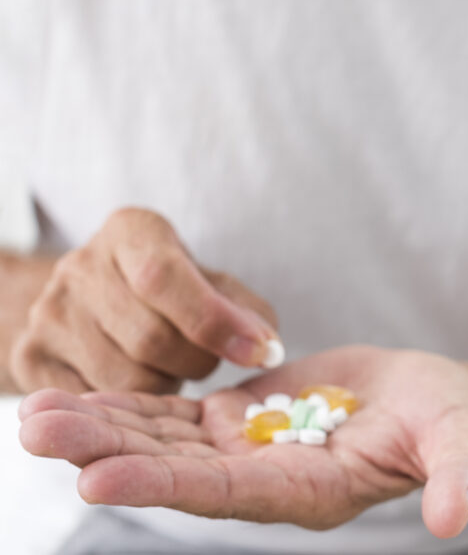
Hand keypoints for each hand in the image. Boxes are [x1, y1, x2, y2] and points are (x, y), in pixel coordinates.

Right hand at [9, 207, 278, 393]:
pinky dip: (132, 406)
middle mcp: (79, 266)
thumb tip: (267, 349)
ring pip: (126, 379)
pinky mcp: (30, 358)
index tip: (259, 351)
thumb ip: (247, 309)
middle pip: (150, 337)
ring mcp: (47, 313)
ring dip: (167, 386)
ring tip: (170, 367)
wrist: (92, 303)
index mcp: (131, 231)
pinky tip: (140, 381)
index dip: (215, 320)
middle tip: (207, 361)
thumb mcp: (212, 283)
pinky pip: (98, 402)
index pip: (163, 276)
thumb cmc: (171, 293)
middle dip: (197, 362)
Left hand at [18, 346, 467, 537]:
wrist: (427, 402)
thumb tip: (454, 518)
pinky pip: (174, 416)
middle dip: (109, 451)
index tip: (98, 479)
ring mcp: (245, 449)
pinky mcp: (238, 419)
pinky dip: (127, 408)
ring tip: (35, 414)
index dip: (167, 487)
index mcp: (310, 492)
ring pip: (163, 442)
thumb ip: (457, 477)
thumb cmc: (449, 422)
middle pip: (176, 470)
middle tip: (37, 429)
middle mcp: (264, 479)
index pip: (230, 494)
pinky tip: (76, 399)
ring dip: (102, 428)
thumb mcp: (460, 443)